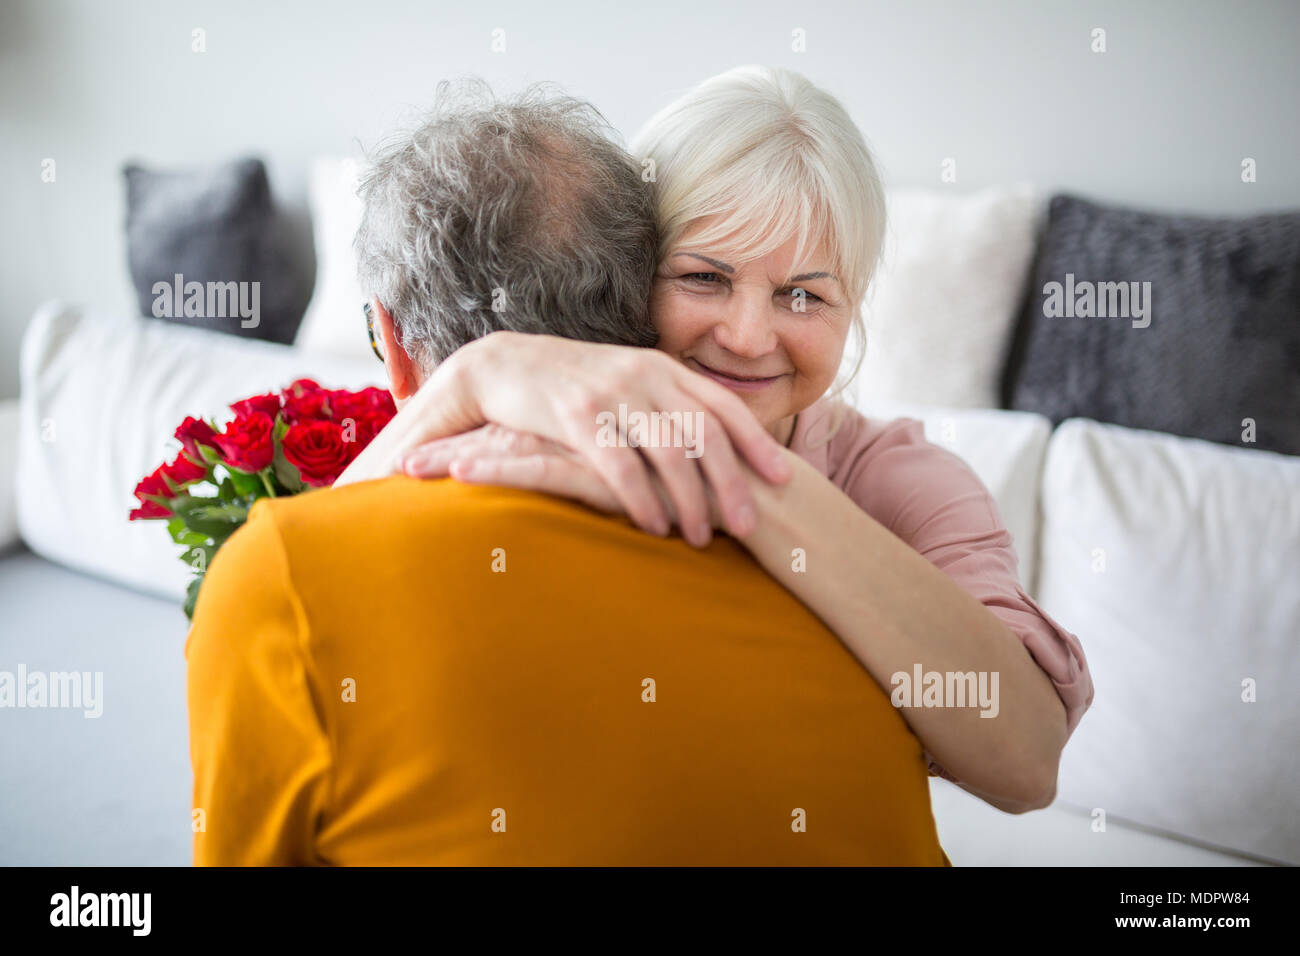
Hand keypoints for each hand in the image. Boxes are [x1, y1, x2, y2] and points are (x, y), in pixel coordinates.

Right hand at [392, 332, 791, 545]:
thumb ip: (667, 408)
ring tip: (701, 538)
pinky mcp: (576, 417)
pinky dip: (642, 500)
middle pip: (706, 434)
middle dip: (732, 483)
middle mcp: (645, 376)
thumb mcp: (629, 385)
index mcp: (664, 369)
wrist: (504, 364)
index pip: (724, 407)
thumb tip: (712, 449)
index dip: (757, 443)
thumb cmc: (573, 386)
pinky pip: (621, 465)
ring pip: (670, 452)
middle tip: (749, 526)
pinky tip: (654, 527)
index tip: (783, 479)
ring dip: (691, 500)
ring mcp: (612, 394)